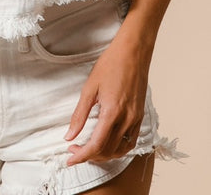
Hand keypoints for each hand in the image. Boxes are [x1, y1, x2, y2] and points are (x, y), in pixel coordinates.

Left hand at [64, 30, 151, 165]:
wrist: (133, 52)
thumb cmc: (110, 64)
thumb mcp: (89, 88)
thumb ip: (80, 114)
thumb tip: (70, 135)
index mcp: (112, 112)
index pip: (96, 145)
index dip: (82, 156)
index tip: (70, 158)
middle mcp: (127, 119)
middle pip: (108, 150)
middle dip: (90, 155)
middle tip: (74, 149)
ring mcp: (136, 118)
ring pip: (121, 149)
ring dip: (104, 154)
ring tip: (89, 149)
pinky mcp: (140, 115)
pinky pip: (131, 140)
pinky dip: (118, 148)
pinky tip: (107, 143)